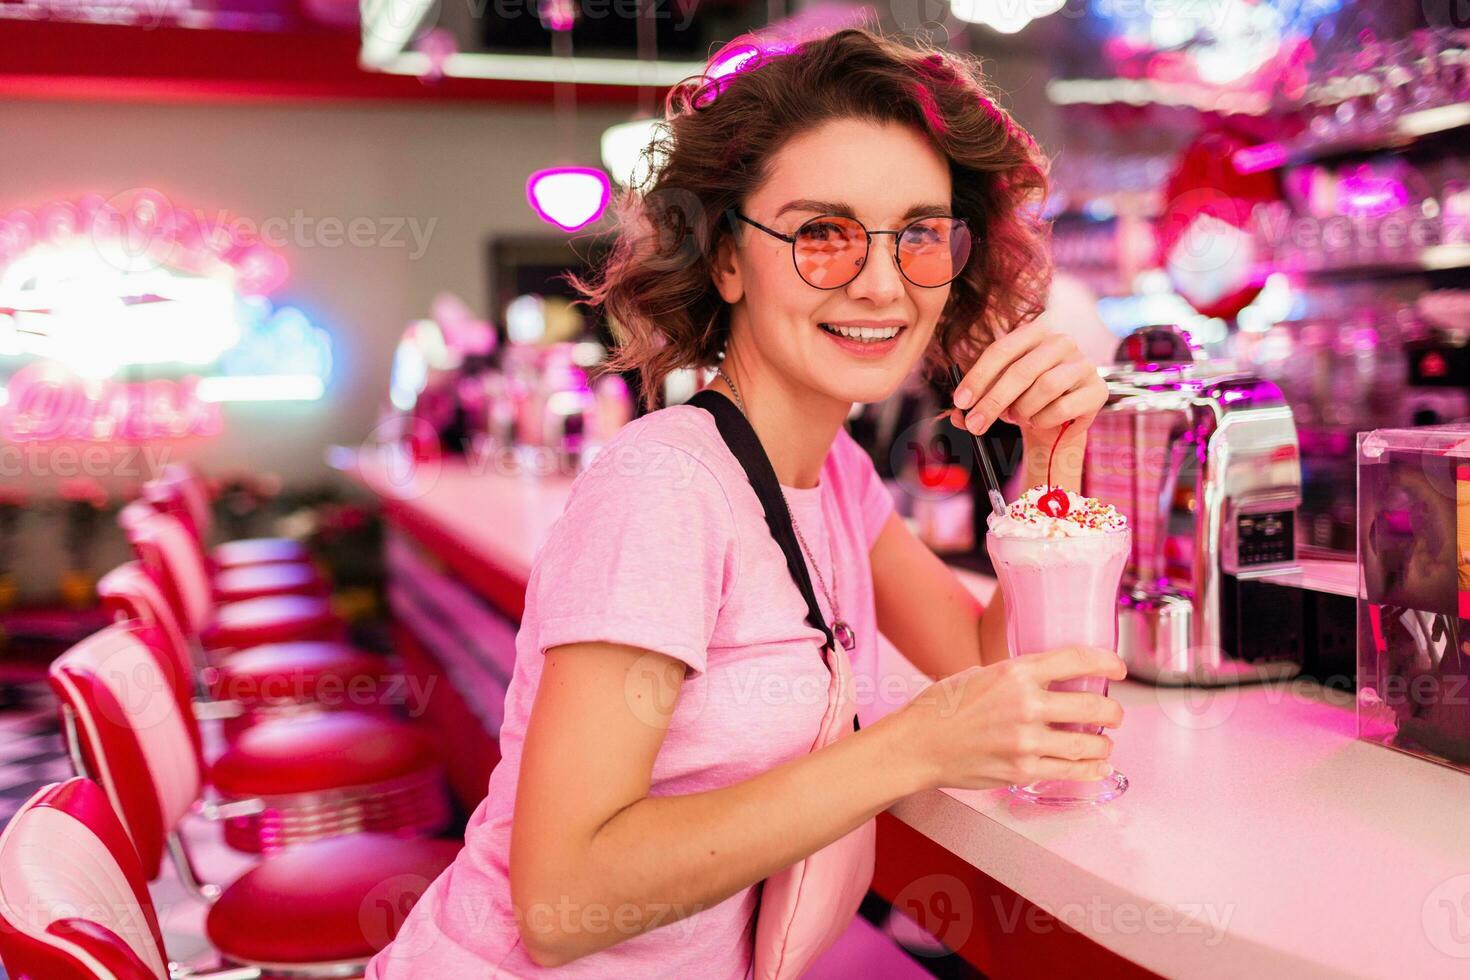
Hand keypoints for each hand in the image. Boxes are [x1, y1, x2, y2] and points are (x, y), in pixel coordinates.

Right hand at [897, 646, 1126, 791]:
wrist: (917, 745)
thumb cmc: (942, 708)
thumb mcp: (980, 674)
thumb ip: (1017, 678)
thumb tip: (1049, 682)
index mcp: (1016, 673)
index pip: (1077, 661)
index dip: (1107, 663)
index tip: (1117, 669)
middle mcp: (1026, 705)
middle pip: (1094, 708)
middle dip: (1113, 712)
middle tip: (1114, 714)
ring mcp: (1026, 742)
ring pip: (1089, 745)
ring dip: (1104, 744)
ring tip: (1103, 743)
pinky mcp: (1022, 771)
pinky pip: (1071, 772)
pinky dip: (1091, 770)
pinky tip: (1097, 766)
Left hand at [948, 322, 1107, 442]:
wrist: (1060, 418)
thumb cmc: (1024, 398)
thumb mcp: (998, 395)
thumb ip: (977, 401)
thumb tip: (956, 415)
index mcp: (1034, 332)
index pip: (1001, 350)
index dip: (978, 377)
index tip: (960, 401)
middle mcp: (1061, 342)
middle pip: (1021, 370)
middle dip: (993, 401)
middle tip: (975, 425)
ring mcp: (1083, 364)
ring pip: (1045, 387)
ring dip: (1023, 410)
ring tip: (1019, 418)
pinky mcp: (1096, 389)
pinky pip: (1063, 407)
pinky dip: (1044, 420)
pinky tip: (1040, 421)